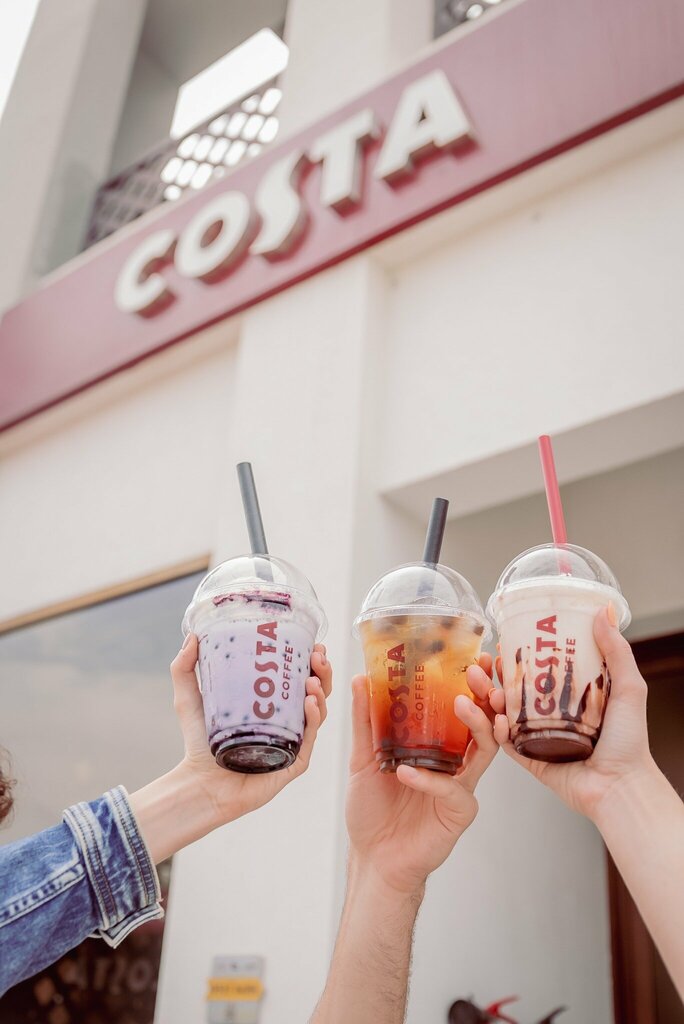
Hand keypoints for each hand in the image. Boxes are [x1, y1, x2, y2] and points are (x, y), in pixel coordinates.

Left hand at [171, 634, 331, 826]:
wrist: (200, 782)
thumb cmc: (198, 742)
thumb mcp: (189, 698)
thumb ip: (185, 667)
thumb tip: (191, 636)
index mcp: (272, 703)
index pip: (298, 676)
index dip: (310, 658)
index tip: (311, 642)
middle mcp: (287, 720)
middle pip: (316, 691)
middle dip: (322, 671)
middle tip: (317, 655)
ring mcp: (293, 741)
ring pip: (319, 712)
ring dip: (320, 691)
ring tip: (312, 678)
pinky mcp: (294, 762)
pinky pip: (310, 738)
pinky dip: (314, 718)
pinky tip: (309, 702)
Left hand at [345, 655, 497, 895]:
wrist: (372, 856)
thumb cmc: (373, 808)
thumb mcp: (363, 757)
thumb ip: (365, 720)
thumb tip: (361, 676)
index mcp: (440, 743)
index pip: (465, 706)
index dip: (476, 682)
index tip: (477, 656)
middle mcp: (457, 760)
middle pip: (486, 721)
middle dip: (486, 695)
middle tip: (476, 673)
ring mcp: (462, 785)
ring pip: (485, 749)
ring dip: (475, 724)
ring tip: (458, 704)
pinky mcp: (459, 811)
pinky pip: (452, 788)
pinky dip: (430, 778)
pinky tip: (406, 771)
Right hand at [479, 606, 656, 820]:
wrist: (620, 787)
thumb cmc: (629, 741)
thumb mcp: (628, 688)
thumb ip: (617, 651)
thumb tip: (604, 610)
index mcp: (572, 695)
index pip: (538, 668)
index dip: (518, 654)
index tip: (503, 642)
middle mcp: (553, 713)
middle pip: (515, 688)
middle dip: (494, 676)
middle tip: (483, 665)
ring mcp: (539, 735)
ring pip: (504, 712)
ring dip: (489, 698)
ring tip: (485, 689)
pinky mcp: (530, 758)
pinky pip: (507, 742)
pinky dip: (497, 730)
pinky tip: (496, 719)